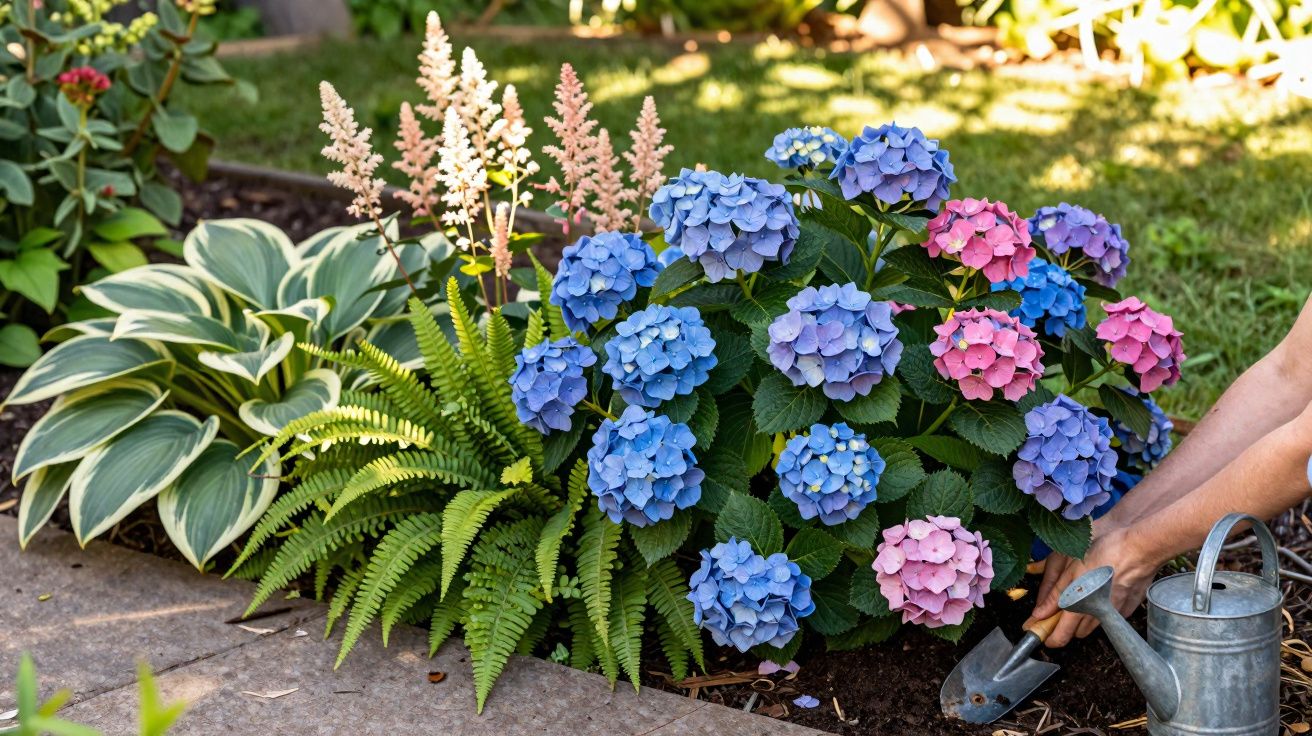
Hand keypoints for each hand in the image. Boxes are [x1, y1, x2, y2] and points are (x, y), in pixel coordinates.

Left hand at [1024, 523, 1157, 646]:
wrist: (1139, 549)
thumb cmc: (1105, 554)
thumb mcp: (1072, 571)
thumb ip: (1056, 596)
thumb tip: (1040, 614)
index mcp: (1082, 607)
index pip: (1062, 635)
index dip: (1050, 638)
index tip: (1040, 633)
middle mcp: (1099, 616)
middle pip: (1077, 632)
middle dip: (1066, 624)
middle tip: (1059, 607)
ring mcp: (1116, 614)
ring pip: (1094, 625)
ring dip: (1084, 617)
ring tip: (1081, 595)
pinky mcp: (1129, 608)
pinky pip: (1110, 617)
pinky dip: (1102, 610)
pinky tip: (1101, 592)